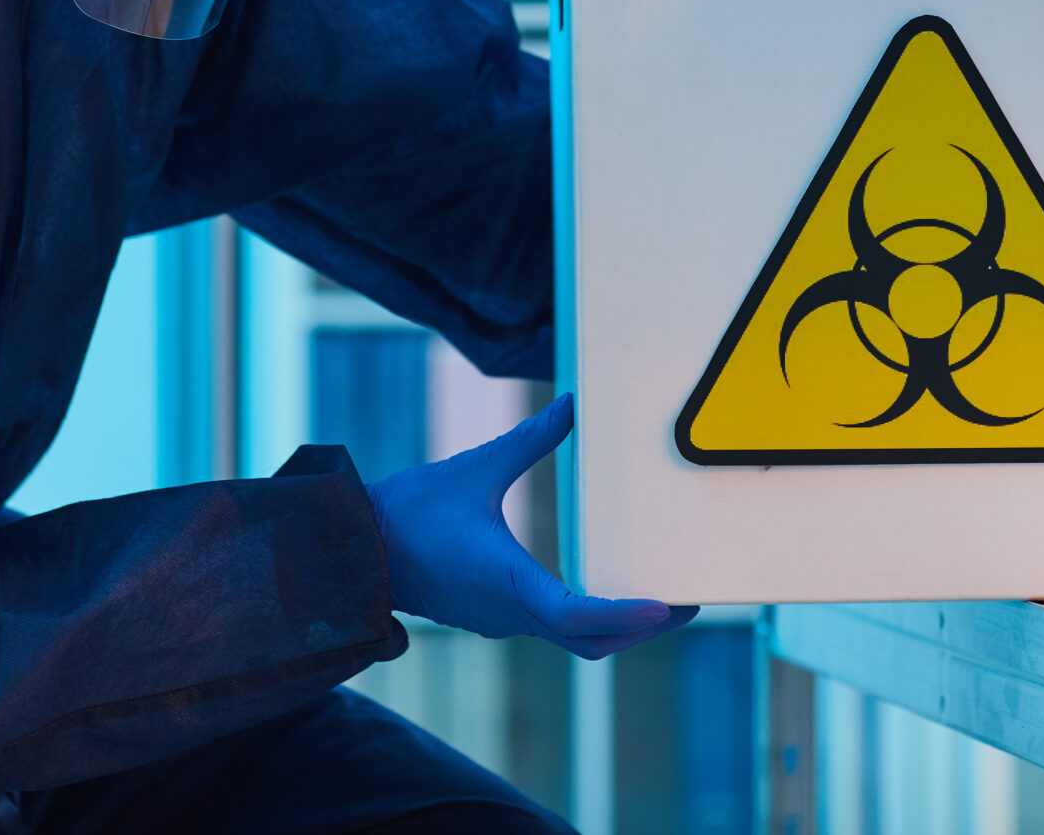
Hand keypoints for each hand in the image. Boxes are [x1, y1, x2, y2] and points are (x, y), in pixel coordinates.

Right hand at [366, 393, 696, 658]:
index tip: (665, 606)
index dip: (625, 615)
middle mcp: (508, 613)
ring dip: (617, 624)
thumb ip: (530, 441)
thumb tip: (571, 403)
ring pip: (573, 638)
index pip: (577, 615)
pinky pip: (553, 627)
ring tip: (661, 597)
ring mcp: (501, 619)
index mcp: (507, 583)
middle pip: (590, 639)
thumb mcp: (476, 468)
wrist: (354, 549)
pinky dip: (589, 617)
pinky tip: (607, 589)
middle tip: (690, 601)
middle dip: (642, 626)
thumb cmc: (411, 510)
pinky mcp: (493, 615)